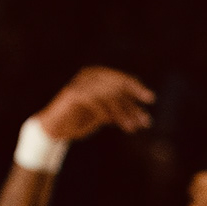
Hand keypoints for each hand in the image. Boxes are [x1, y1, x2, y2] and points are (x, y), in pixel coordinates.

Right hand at [37, 66, 154, 145]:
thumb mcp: (106, 116)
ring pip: (109, 94)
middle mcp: (89, 76)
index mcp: (97, 77)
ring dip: (123, 112)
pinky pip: (96, 100)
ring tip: (132, 128)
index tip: (151, 99)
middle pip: (117, 85)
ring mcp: (80, 83)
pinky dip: (107, 112)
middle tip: (145, 119)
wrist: (55, 129)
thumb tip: (145, 119)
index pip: (122, 79)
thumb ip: (121, 113)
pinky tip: (115, 123)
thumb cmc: (80, 121)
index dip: (137, 88)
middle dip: (132, 103)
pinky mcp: (73, 93)